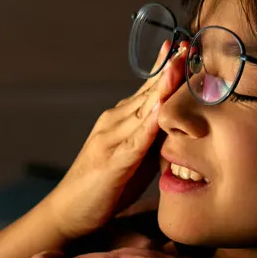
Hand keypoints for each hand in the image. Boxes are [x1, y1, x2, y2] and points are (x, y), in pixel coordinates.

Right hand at [43, 40, 183, 241]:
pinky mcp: (112, 163)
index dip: (165, 69)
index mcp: (119, 121)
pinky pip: (134, 140)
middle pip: (146, 93)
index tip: (184, 47)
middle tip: (189, 44)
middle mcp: (112, 123)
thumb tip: (181, 128)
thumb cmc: (104, 188)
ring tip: (180, 65)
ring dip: (162, 88)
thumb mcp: (135, 160)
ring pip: (142, 110)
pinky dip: (148, 123)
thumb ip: (153, 141)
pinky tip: (161, 110)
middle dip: (168, 69)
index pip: (147, 90)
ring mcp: (110, 141)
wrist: (68, 213)